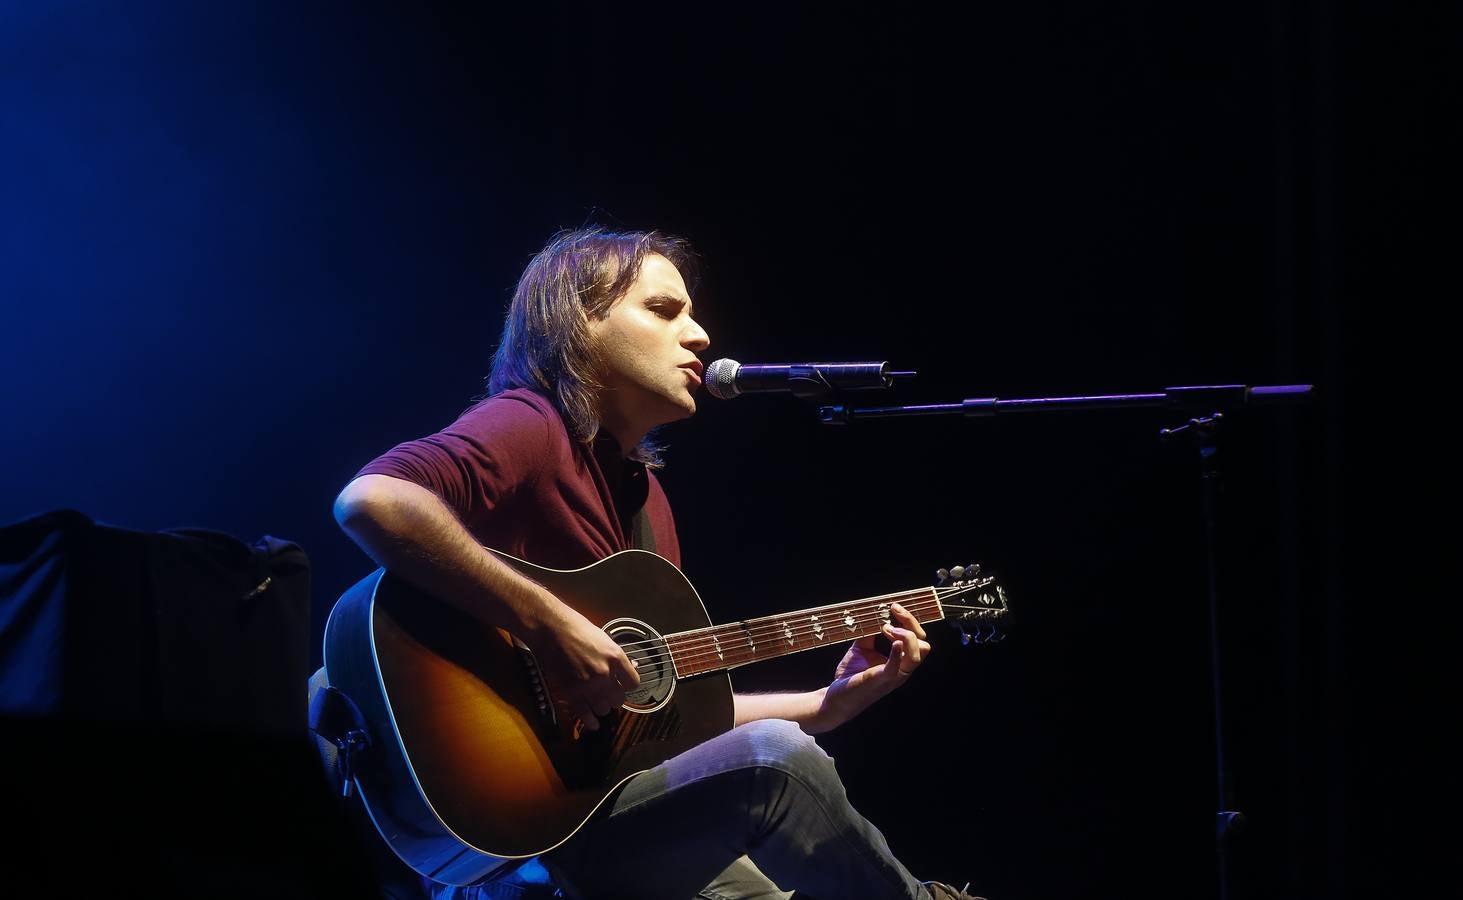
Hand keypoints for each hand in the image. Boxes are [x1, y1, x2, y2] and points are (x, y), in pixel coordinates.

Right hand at [525, 600, 639, 731]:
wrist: (551, 629)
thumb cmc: (577, 628)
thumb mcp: (604, 639)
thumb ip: (616, 657)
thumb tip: (630, 668)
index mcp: (616, 657)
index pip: (633, 683)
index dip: (628, 686)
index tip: (623, 685)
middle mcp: (605, 673)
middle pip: (619, 699)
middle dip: (614, 698)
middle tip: (608, 695)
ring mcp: (588, 684)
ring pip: (603, 708)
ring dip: (601, 707)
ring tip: (598, 703)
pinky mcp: (571, 692)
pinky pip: (585, 713)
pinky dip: (590, 721)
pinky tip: (593, 724)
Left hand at [819, 602, 930, 729]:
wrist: (836, 697)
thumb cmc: (851, 675)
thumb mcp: (862, 648)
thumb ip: (869, 633)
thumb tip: (872, 614)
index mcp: (900, 661)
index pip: (918, 638)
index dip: (909, 620)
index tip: (894, 607)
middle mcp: (902, 669)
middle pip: (923, 643)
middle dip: (910, 623)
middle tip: (893, 611)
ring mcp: (894, 676)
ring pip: (918, 655)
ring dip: (905, 636)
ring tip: (886, 628)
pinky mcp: (881, 680)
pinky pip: (897, 668)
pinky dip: (898, 653)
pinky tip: (893, 641)